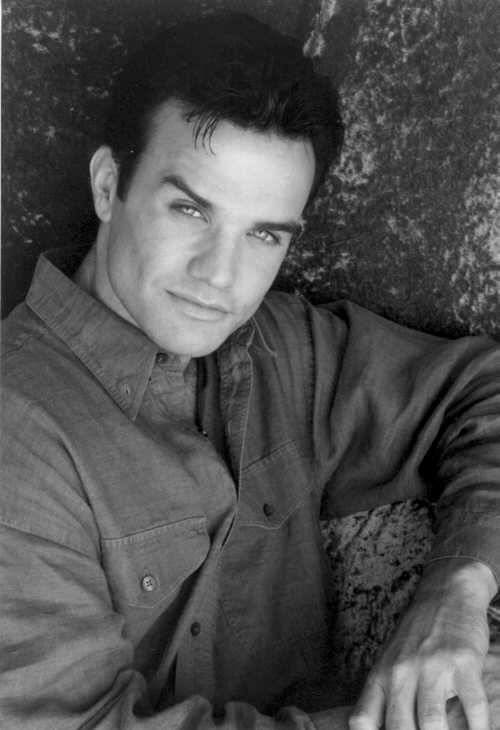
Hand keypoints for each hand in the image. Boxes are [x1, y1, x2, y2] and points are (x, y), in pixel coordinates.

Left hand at [348, 560, 496, 729]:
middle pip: (399, 728)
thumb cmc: (416, 635)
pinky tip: (478, 729)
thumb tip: (377, 729)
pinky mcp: (463, 663)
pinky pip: (474, 709)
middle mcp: (402, 671)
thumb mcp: (390, 660)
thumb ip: (384, 695)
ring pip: (432, 723)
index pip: (363, 719)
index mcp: (381, 675)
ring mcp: (432, 666)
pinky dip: (478, 728)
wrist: (445, 593)